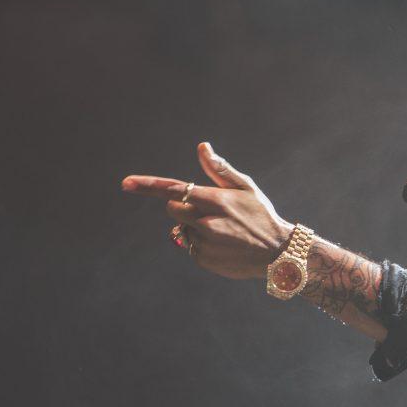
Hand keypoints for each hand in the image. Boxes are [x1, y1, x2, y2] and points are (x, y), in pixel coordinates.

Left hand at [122, 143, 293, 279]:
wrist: (279, 254)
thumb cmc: (262, 216)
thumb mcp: (247, 189)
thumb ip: (220, 169)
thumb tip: (202, 147)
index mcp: (217, 201)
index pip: (175, 190)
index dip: (148, 185)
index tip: (126, 183)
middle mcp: (208, 222)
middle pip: (173, 209)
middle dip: (184, 208)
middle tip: (210, 212)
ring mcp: (205, 243)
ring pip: (182, 230)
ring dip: (195, 228)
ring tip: (224, 233)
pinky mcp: (205, 260)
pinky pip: (190, 248)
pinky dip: (202, 245)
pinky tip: (224, 246)